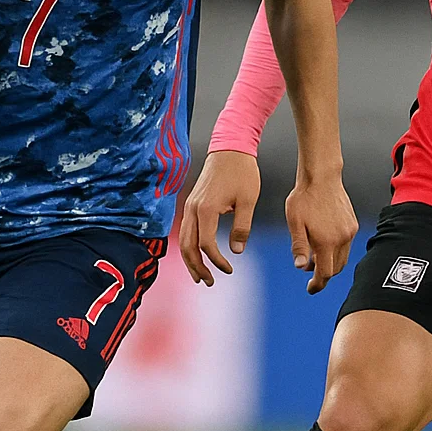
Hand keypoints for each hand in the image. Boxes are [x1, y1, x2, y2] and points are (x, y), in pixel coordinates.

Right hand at [180, 150, 260, 286]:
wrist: (230, 148)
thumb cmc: (242, 172)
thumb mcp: (248, 200)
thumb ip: (242, 227)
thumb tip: (236, 251)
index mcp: (206, 210)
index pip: (206, 245)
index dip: (217, 261)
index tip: (229, 270)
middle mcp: (193, 209)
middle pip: (187, 247)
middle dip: (197, 267)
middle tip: (209, 283)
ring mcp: (189, 206)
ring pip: (183, 240)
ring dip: (190, 260)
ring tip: (201, 276)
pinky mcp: (192, 203)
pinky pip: (186, 230)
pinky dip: (190, 246)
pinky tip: (198, 255)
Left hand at [285, 171, 358, 294]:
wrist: (321, 176)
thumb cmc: (303, 198)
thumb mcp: (294, 223)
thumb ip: (298, 246)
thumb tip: (300, 267)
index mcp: (326, 241)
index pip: (325, 273)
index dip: (318, 284)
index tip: (311, 288)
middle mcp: (342, 239)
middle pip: (336, 268)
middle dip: (323, 274)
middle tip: (308, 270)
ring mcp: (349, 231)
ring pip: (343, 257)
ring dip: (330, 262)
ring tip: (314, 255)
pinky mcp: (353, 224)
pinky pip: (346, 244)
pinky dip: (336, 250)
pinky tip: (324, 241)